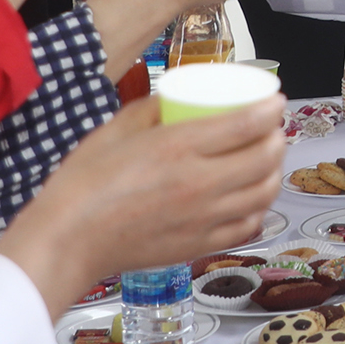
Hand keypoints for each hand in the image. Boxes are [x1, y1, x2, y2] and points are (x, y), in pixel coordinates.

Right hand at [0, 94, 288, 318]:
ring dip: (274, 171)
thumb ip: (152, 109)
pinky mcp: (200, 244)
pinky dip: (258, 207)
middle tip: (272, 129)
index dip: (269, 108)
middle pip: (265, 157)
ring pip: (264, 192)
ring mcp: (204, 218)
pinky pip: (248, 224)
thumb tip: (177, 99)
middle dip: (277, 137)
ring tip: (267, 160)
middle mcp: (200, 183)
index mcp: (179, 147)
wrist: (67, 241)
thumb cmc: (83, 183)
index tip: (274, 100)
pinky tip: (251, 197)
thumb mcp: (115, 129)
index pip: (247, 124)